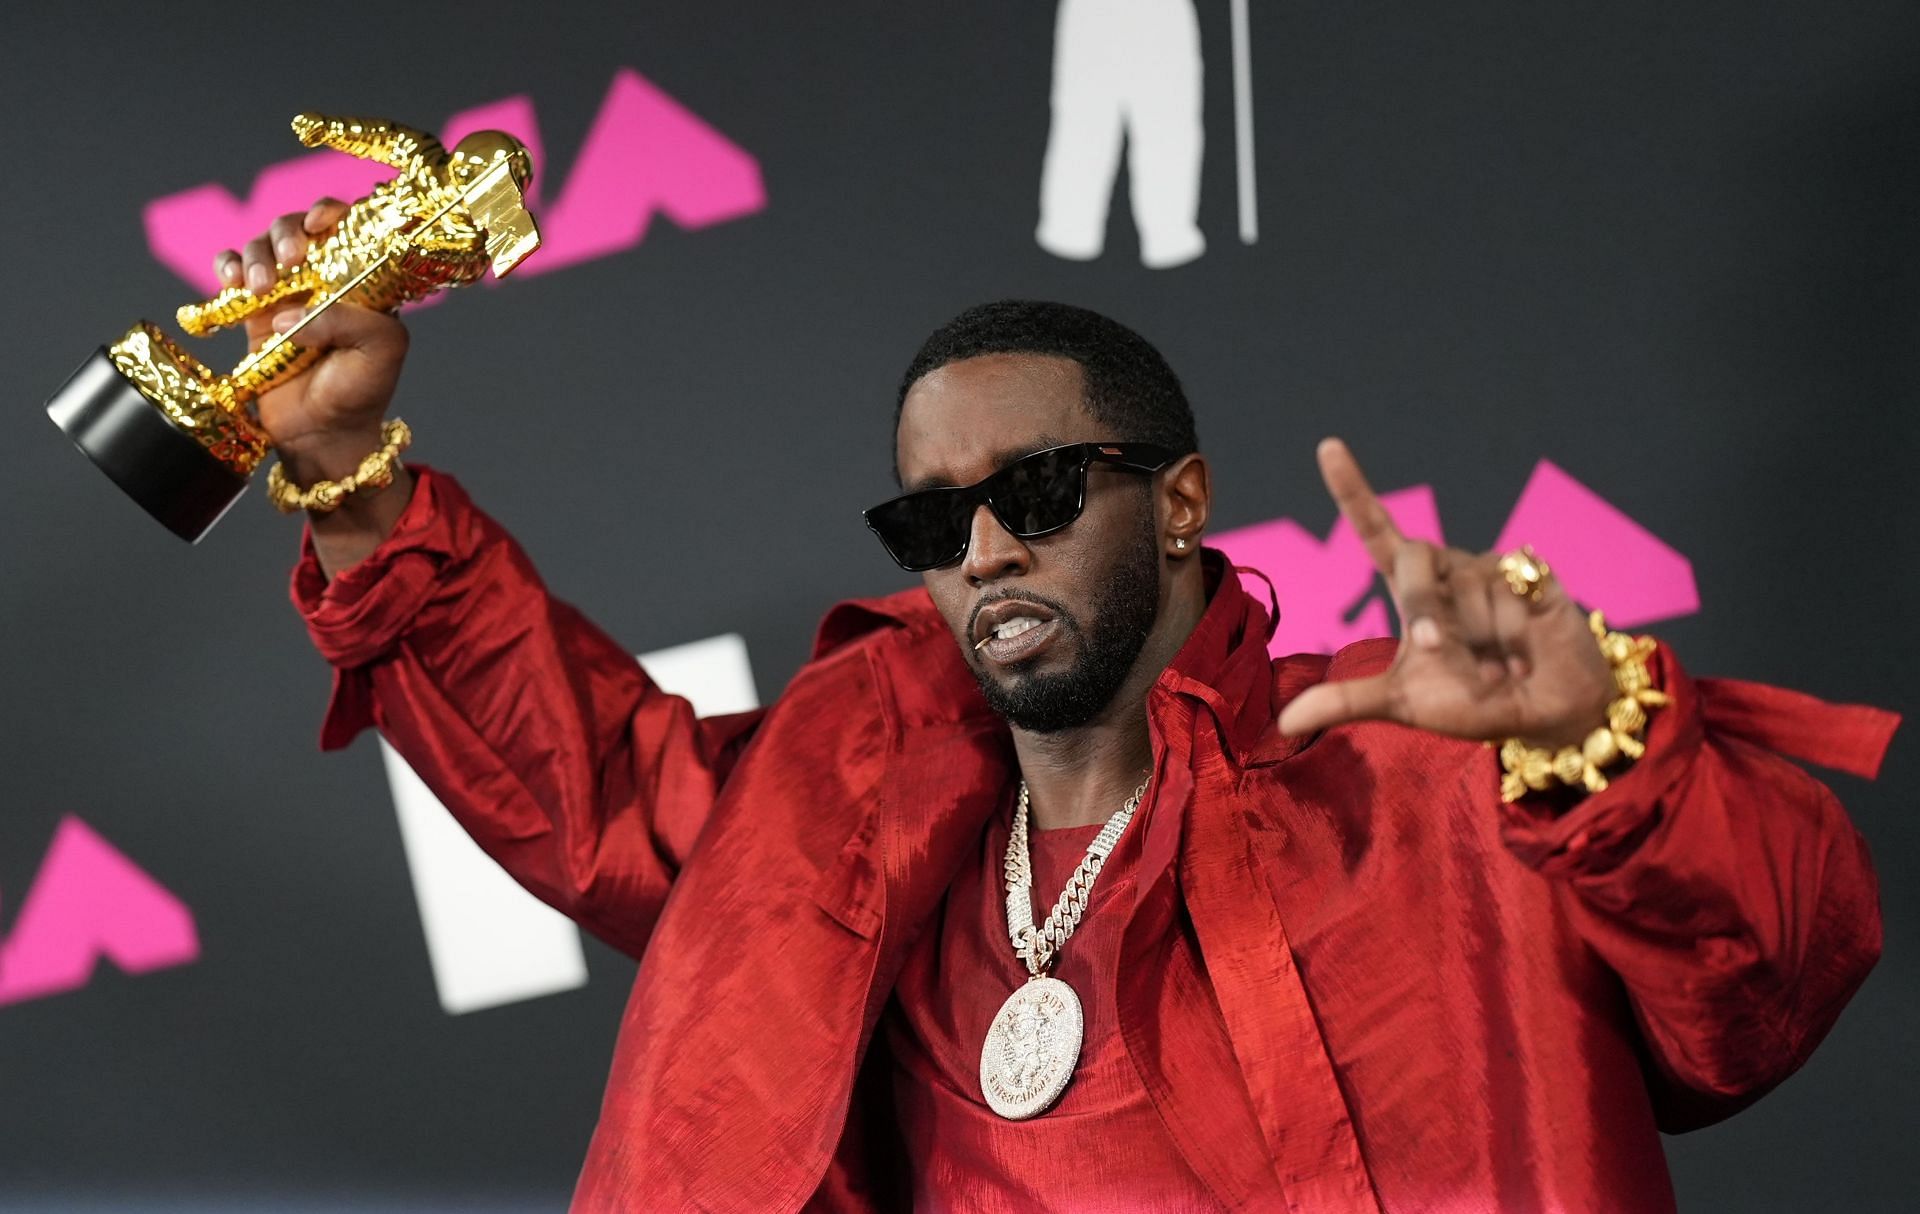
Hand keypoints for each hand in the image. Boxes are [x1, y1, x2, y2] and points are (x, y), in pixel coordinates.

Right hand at [213, 197, 409, 475]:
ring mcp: (286, 291)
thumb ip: (348, 321)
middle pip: (297, 226)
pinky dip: (226, 265)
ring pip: (262, 245)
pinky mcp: (253, 310)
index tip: (319, 221)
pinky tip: (231, 282)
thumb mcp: (379, 351)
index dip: (331, 211)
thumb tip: (287, 315)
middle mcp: (323, 277)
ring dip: (256, 256)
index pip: (348, 225)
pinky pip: (231, 271)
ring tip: (260, 289)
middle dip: (289, 231)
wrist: (322, 432)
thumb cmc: (360, 391)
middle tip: (292, 259)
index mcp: (361, 278)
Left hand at [1276, 439, 1613, 746]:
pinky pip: (1515, 588)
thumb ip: (1347, 703)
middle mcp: (1447, 572)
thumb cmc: (1471, 703)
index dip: (1353, 489)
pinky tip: (1526, 655)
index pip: (1376, 531)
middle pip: (1416, 561)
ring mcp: (1489, 570)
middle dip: (1425, 608)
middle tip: (1440, 650)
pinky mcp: (1533, 575)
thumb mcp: (1404, 704)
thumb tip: (1285, 724)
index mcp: (1412, 591)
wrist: (1545, 714)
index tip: (1327, 446)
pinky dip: (1516, 634)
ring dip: (1482, 640)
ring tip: (1499, 666)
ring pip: (1470, 588)